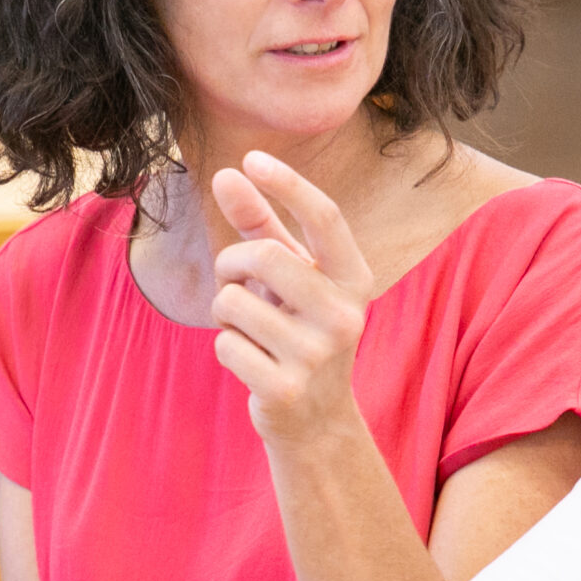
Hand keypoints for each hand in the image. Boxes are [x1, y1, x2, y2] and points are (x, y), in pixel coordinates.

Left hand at [208, 150, 374, 442]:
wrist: (318, 422)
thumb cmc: (298, 331)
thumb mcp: (289, 278)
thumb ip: (261, 224)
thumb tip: (226, 173)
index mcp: (356, 280)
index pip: (326, 217)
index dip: (288, 183)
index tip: (252, 158)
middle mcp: (345, 315)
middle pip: (265, 255)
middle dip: (232, 262)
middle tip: (233, 280)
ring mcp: (318, 356)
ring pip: (233, 301)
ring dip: (225, 310)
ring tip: (248, 328)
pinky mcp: (286, 390)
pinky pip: (226, 344)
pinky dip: (226, 346)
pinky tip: (251, 361)